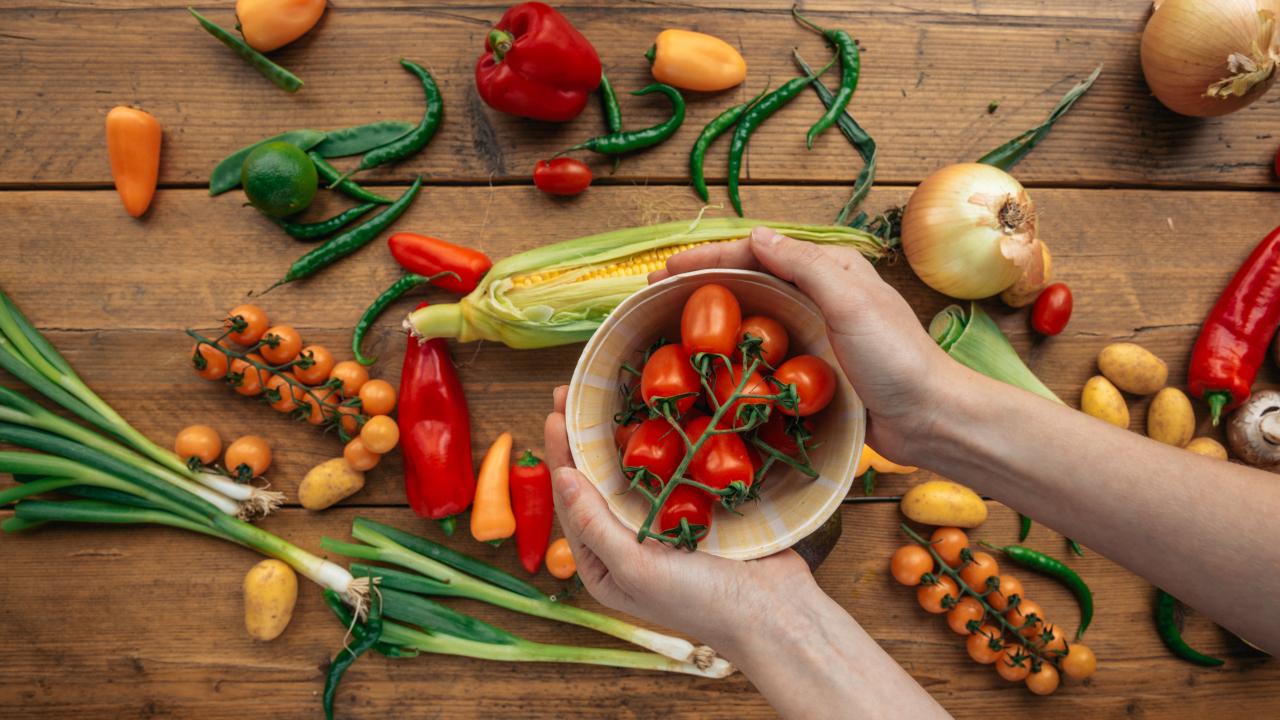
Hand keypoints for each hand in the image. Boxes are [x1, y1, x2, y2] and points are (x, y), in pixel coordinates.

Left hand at [543, 385, 816, 653]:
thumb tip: (560, 477)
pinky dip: (662, 444)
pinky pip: (672, 471)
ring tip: (604, 397)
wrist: (774, 612)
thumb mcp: (636, 568)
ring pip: (633, 473)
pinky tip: (655, 417)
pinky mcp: (698, 509)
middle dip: (582, 438)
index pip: (572, 502)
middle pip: (597, 482)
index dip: (561, 456)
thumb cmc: (699, 600)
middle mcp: (628, 544)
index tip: (554, 413)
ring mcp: (663, 524)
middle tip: (571, 393)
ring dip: (619, 436)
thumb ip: (595, 524)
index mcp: (604, 565)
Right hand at [651, 226, 958, 464]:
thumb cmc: (896, 357)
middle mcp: (819, 296)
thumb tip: (755, 235)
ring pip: (752, 316)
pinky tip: (708, 366)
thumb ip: (805, 265)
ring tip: (671, 328)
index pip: (757, 252)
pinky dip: (733, 354)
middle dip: (701, 284)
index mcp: (829, 269)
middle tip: (656, 296)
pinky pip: (762, 353)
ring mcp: (814, 334)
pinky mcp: (811, 369)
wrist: (928, 417)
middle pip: (748, 280)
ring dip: (713, 318)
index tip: (667, 269)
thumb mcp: (850, 300)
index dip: (708, 257)